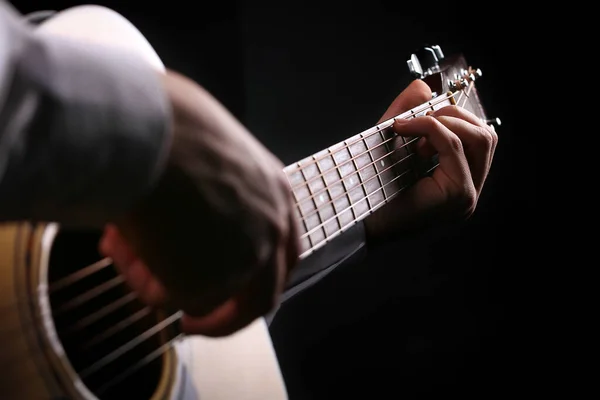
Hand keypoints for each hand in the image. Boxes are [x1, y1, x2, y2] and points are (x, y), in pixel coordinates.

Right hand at [102, 70, 298, 336]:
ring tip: (127, 256)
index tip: (227, 280)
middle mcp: (271, 230)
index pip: (282, 247)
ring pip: (212, 301)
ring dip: (165, 288)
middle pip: (263, 295)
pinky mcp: (212, 283)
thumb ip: (211, 188)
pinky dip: (143, 282)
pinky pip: (173, 298)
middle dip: (227, 315)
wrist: (147, 133)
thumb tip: (179, 204)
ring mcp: (247, 260)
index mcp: (276, 193)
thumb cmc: (167, 123)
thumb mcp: (208, 152)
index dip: (255, 270)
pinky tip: (120, 244)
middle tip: (194, 322)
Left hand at [364, 79, 497, 241]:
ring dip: (444, 122)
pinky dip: (431, 129)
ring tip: (412, 134)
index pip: (479, 139)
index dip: (450, 118)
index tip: (413, 123)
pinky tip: (404, 131)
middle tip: (415, 124)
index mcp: (459, 182)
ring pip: (480, 138)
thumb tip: (424, 86)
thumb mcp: (390, 142)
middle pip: (487, 135)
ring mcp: (468, 197)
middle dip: (452, 116)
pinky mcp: (458, 196)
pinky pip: (456, 147)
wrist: (351, 216)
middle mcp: (469, 192)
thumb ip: (408, 114)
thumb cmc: (367, 187)